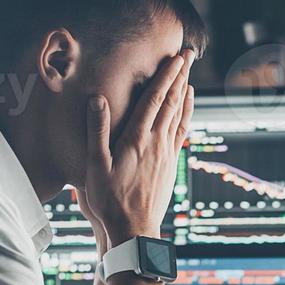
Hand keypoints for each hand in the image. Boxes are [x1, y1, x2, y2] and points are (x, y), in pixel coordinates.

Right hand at [78, 49, 195, 245]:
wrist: (134, 230)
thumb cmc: (109, 200)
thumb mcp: (95, 166)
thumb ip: (96, 130)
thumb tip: (97, 98)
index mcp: (137, 139)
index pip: (155, 99)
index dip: (165, 76)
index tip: (174, 57)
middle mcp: (157, 142)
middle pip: (172, 101)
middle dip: (179, 75)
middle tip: (188, 54)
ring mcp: (166, 153)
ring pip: (179, 115)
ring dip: (184, 91)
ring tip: (189, 73)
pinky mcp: (170, 164)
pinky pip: (182, 131)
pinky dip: (186, 113)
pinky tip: (187, 104)